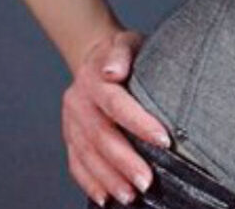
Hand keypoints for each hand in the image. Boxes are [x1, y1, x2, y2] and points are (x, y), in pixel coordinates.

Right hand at [62, 27, 172, 205]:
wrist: (95, 56)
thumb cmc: (122, 53)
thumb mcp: (126, 42)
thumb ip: (122, 53)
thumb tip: (114, 71)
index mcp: (94, 79)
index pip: (117, 104)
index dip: (139, 124)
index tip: (164, 141)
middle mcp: (78, 102)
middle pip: (101, 136)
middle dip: (125, 162)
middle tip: (147, 181)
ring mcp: (71, 121)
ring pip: (88, 155)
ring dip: (109, 179)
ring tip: (130, 195)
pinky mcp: (69, 136)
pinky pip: (76, 163)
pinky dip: (90, 183)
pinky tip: (105, 197)